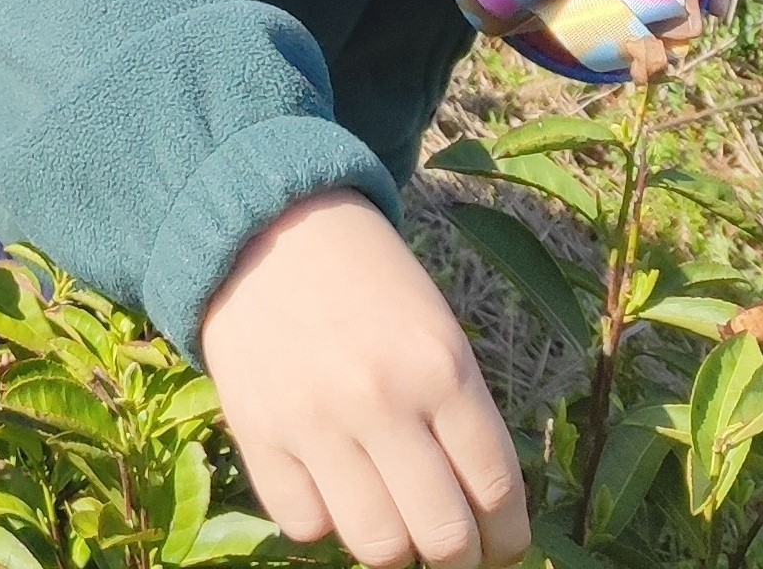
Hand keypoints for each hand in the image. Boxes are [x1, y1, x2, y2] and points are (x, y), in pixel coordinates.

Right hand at [202, 191, 529, 568]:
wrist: (265, 226)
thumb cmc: (367, 282)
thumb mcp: (436, 332)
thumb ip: (461, 418)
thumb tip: (482, 516)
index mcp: (440, 367)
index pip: (496, 493)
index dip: (506, 538)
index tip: (499, 545)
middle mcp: (380, 399)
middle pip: (443, 536)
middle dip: (455, 554)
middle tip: (448, 543)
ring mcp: (314, 419)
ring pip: (377, 546)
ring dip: (392, 544)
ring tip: (389, 518)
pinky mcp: (256, 431)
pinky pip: (304, 524)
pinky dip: (322, 519)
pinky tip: (328, 485)